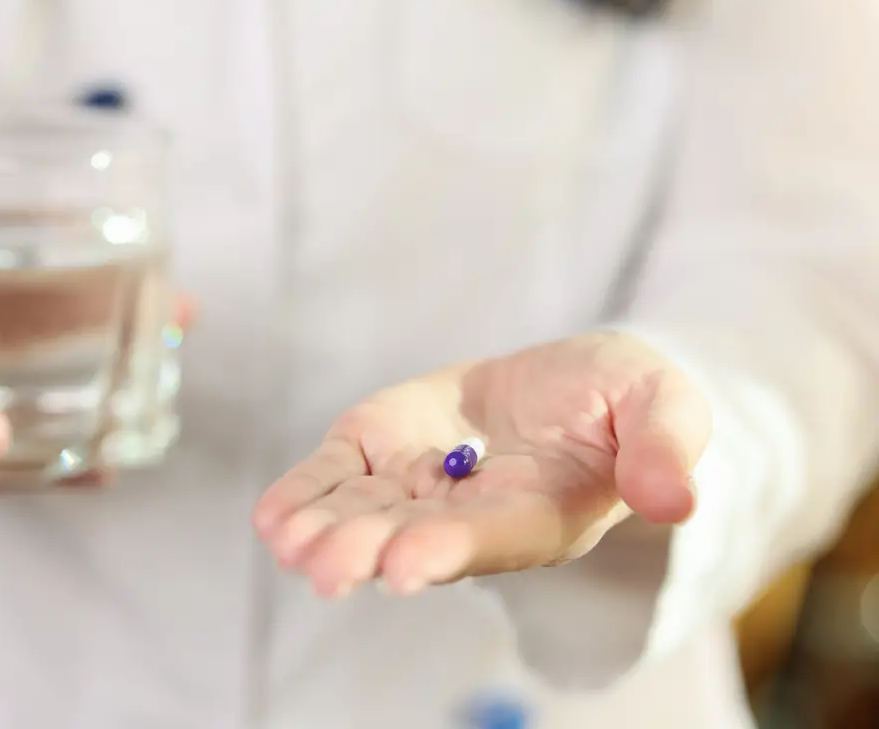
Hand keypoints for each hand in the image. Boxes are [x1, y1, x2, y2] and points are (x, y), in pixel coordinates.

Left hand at [253, 333, 710, 597]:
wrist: (561, 381)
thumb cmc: (617, 398)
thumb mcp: (660, 403)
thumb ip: (665, 446)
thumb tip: (677, 499)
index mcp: (539, 514)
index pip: (492, 539)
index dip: (450, 550)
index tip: (407, 566)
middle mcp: (469, 515)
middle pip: (412, 538)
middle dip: (368, 552)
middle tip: (328, 568)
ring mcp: (416, 486)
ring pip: (364, 516)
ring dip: (324, 532)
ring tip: (288, 543)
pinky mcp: (378, 451)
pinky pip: (335, 478)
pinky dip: (304, 496)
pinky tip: (274, 518)